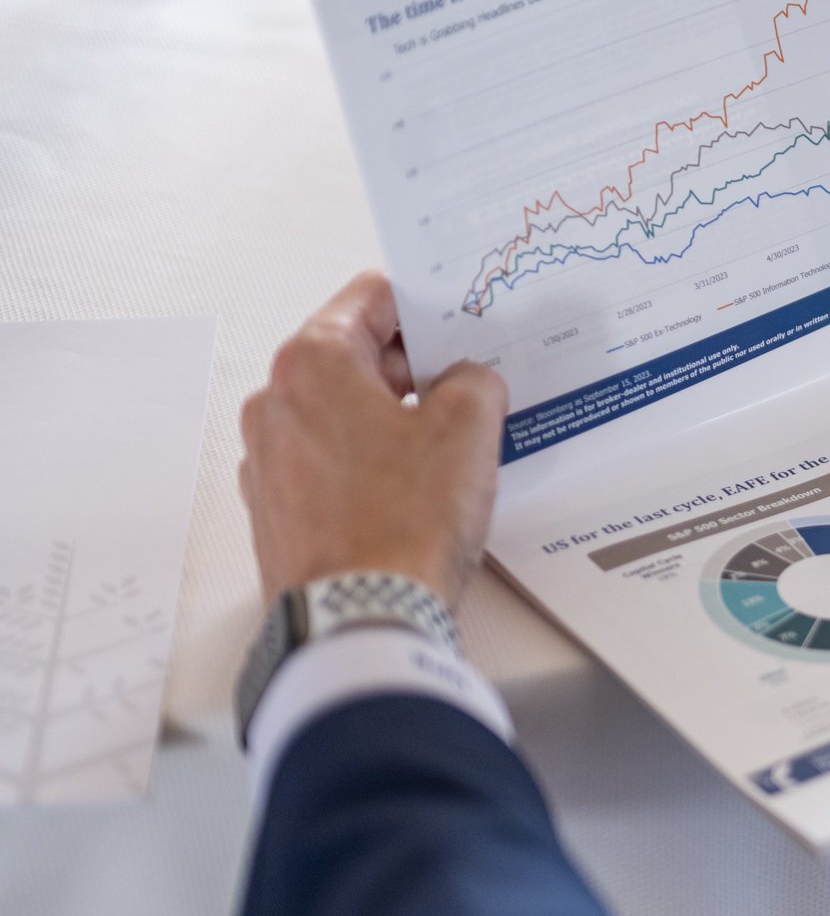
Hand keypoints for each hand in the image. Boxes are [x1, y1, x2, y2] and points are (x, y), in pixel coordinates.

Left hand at [239, 273, 508, 605]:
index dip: (427, 303)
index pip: (372, 297)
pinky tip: (416, 490)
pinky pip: (331, 462)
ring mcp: (269, 459)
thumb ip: (475, 380)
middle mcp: (275, 403)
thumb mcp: (469, 426)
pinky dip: (372, 463)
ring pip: (343, 411)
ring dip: (394, 417)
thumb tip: (468, 382)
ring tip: (451, 446)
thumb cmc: (404, 521)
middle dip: (415, 366)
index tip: (461, 317)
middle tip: (471, 383)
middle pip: (356, 355)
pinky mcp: (277, 508)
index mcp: (313, 363)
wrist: (362, 618)